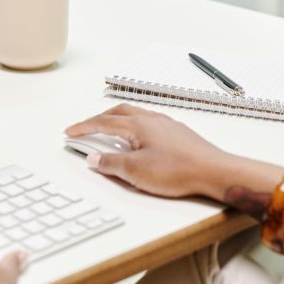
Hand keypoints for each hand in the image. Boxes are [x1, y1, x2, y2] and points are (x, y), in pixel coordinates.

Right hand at [65, 104, 235, 199]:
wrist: (213, 171)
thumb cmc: (179, 170)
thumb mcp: (136, 171)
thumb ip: (111, 164)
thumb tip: (94, 158)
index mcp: (137, 125)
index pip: (103, 123)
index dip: (84, 127)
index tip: (71, 132)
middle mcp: (151, 119)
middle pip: (118, 112)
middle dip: (99, 119)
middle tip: (86, 128)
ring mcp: (166, 125)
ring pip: (135, 115)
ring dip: (118, 120)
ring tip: (109, 131)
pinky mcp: (177, 133)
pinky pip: (148, 122)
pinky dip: (135, 126)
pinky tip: (139, 139)